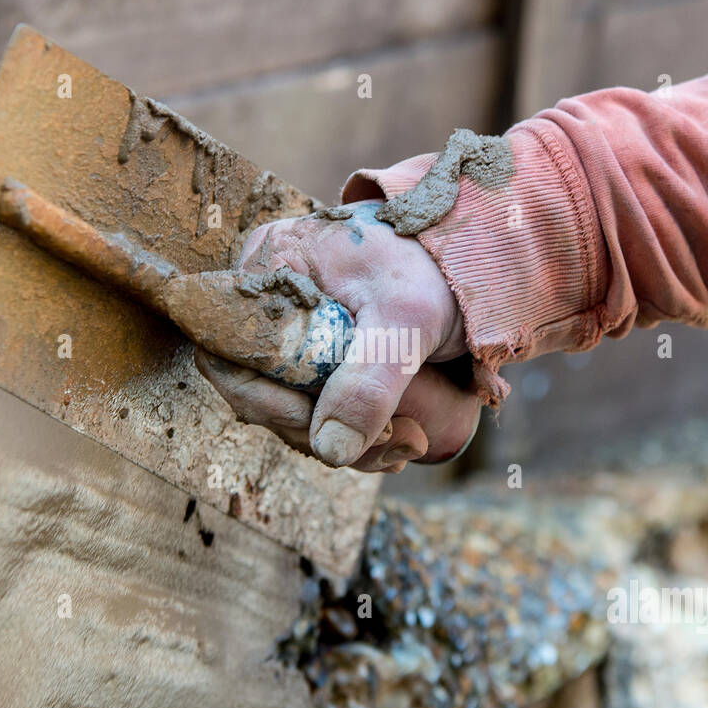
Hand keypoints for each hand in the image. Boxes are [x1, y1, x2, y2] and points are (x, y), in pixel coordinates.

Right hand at [195, 200, 480, 471]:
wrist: (477, 256)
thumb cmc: (438, 269)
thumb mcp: (406, 321)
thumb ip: (369, 382)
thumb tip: (329, 450)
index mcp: (268, 263)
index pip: (230, 351)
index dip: (264, 402)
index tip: (322, 430)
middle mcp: (268, 294)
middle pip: (258, 387)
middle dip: (318, 431)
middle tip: (392, 445)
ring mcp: (290, 324)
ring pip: (290, 402)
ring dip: (343, 439)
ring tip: (408, 442)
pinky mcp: (318, 348)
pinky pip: (316, 399)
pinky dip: (353, 428)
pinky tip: (396, 438)